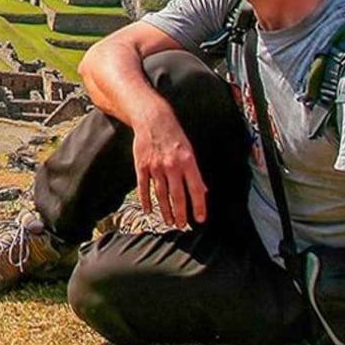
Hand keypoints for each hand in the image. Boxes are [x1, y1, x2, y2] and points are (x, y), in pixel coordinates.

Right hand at [132, 113, 206, 228]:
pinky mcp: (141, 166)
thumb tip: (202, 191)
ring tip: (169, 222)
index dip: (198, 206)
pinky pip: (144, 187)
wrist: (152, 119)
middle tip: (182, 225)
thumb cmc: (174, 135)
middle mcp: (172, 166)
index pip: (195, 189)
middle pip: (177, 196)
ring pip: (161, 195)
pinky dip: (146, 201)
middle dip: (180, 214)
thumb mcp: (189, 151)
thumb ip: (194, 172)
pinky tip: (149, 210)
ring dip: (165, 211)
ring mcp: (155, 167)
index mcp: (187, 162)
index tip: (199, 219)